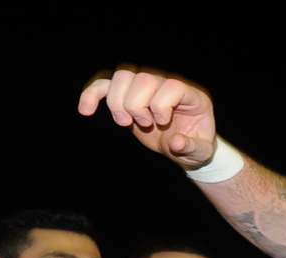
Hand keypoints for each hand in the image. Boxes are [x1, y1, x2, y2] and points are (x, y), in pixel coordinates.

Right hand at [78, 67, 218, 169]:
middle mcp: (167, 84)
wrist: (183, 147)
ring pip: (122, 77)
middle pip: (142, 79)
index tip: (162, 122)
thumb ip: (191, 148)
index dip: (162, 104)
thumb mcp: (200, 153)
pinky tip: (85, 111)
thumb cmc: (195, 147)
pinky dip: (92, 95)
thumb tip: (175, 143)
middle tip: (143, 124)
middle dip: (137, 105)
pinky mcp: (128, 94)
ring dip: (117, 102)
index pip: (172, 85)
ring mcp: (146, 87)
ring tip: (125, 123)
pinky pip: (104, 84)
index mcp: (190, 95)